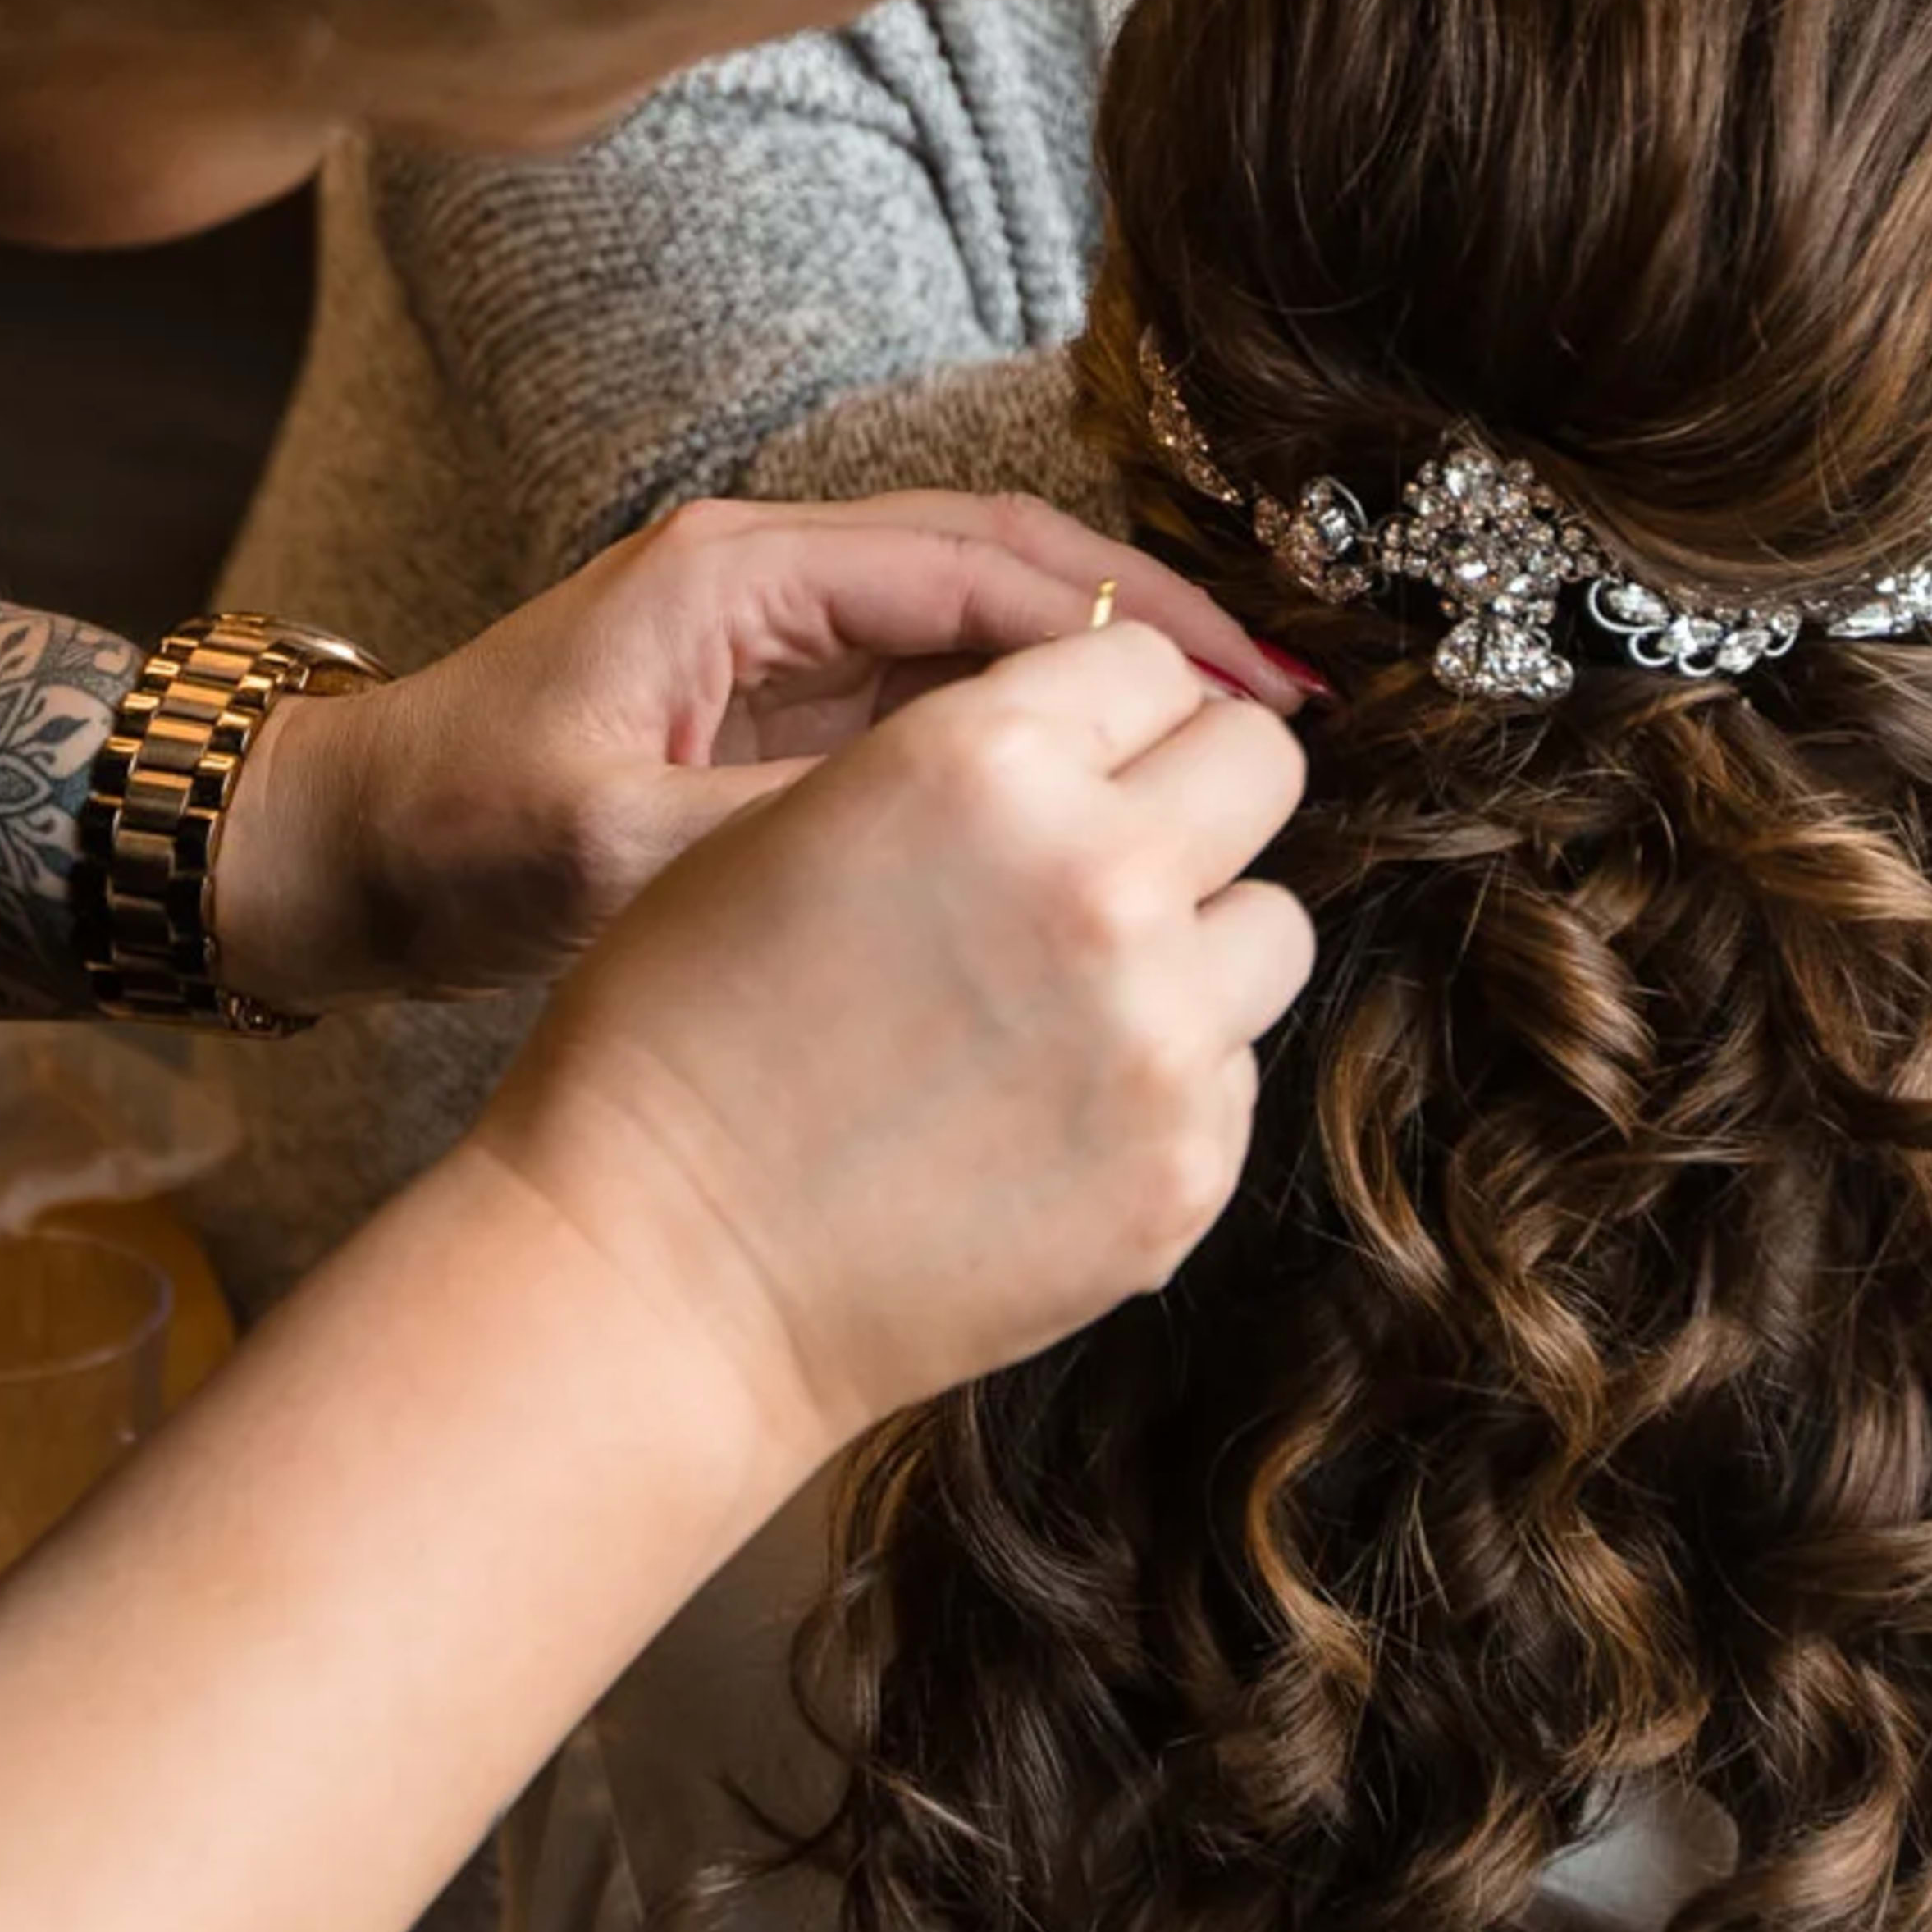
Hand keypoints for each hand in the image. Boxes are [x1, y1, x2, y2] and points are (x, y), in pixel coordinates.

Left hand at [215, 492, 1307, 1010]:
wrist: (331, 852)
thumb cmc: (446, 835)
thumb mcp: (601, 850)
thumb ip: (769, 838)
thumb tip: (939, 854)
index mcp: (743, 571)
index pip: (984, 562)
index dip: (1130, 620)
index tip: (1246, 685)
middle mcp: (777, 579)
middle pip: (1010, 576)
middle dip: (1155, 638)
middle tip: (1291, 716)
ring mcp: (781, 643)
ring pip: (986, 640)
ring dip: (1108, 690)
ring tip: (1238, 762)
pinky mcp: (777, 711)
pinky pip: (938, 706)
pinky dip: (1034, 744)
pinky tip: (1113, 810)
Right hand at [471, 620, 1313, 1452]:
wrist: (658, 1266)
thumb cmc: (686, 1033)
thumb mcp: (801, 817)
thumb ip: (975, 762)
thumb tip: (1105, 747)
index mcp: (987, 759)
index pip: (1152, 664)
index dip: (1117, 709)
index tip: (1090, 758)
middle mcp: (1099, 875)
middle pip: (1258, 765)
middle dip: (1194, 798)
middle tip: (1115, 860)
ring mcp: (1160, 1031)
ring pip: (1273, 926)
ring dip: (1200, 948)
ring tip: (1083, 1002)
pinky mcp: (1184, 1168)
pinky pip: (1235, 1075)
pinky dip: (1169, 1085)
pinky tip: (1052, 1117)